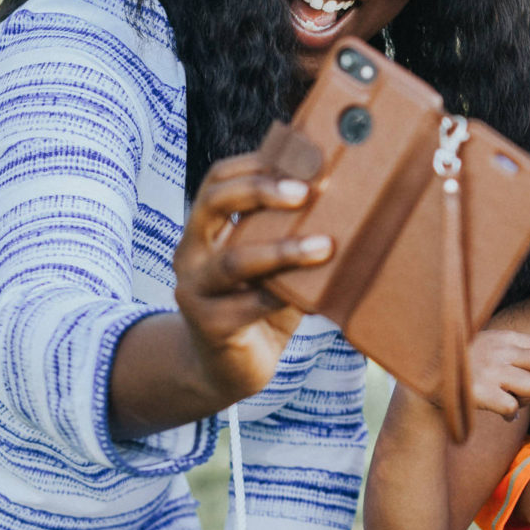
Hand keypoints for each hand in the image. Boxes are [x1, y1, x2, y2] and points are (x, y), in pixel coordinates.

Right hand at [174, 152, 335, 403]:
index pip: (217, 180)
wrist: (229, 370)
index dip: (254, 164)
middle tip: (306, 192)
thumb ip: (288, 233)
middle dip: (261, 190)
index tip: (300, 159)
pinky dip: (283, 297)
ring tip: (324, 246)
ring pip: (234, 259)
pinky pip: (248, 305)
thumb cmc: (259, 306)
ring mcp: (194, 290)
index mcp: (205, 230)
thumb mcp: (272, 264)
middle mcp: (190, 254)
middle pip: (213, 203)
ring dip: (283, 250)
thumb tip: (340, 195)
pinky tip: (311, 297)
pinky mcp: (209, 325)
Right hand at [469, 331, 529, 417]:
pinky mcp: (481, 392)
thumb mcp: (489, 357)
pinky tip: (489, 406)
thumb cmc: (462, 371)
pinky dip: (506, 413)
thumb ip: (517, 366)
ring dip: (523, 400)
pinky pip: (511, 409)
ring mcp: (490, 370)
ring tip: (501, 395)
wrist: (422, 382)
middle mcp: (499, 350)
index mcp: (504, 339)